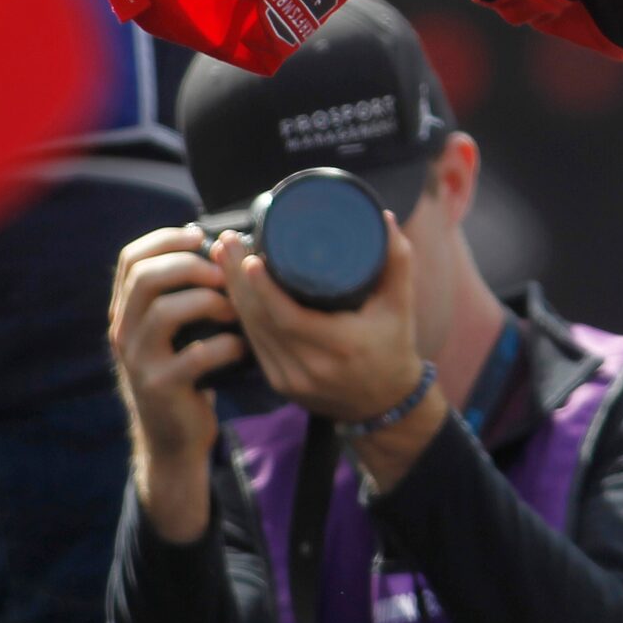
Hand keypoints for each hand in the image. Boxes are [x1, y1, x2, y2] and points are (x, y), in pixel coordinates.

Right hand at [110, 227, 247, 542]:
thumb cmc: (184, 373)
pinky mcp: (161, 388)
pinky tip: (241, 348)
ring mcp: (138, 362)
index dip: (164, 238)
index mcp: (125, 311)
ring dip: (209, 302)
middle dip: (190, 265)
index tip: (199, 234)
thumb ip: (178, 295)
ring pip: (166, 312)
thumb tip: (219, 247)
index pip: (130, 259)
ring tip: (235, 309)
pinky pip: (195, 356)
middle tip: (223, 273)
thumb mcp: (170, 333)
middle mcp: (123, 333)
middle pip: (145, 278)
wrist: (172, 440)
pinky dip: (225, 345)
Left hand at [214, 217, 426, 426]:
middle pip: (261, 321)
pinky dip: (242, 315)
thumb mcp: (401, 305)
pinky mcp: (280, 384)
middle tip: (226, 241)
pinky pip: (254, 345)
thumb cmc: (393, 347)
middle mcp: (310, 368)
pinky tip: (231, 289)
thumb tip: (383, 217)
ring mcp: (291, 380)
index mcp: (339, 346)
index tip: (249, 258)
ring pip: (252, 333)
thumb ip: (396, 261)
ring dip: (233, 294)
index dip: (264, 289)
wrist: (386, 404)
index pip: (289, 318)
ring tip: (222, 256)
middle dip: (237, 280)